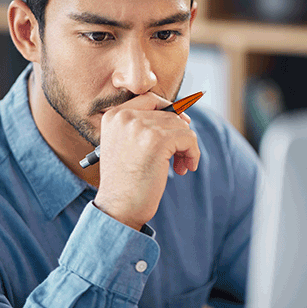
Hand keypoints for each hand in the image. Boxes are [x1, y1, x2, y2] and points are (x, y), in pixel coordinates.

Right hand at [93, 92, 199, 229]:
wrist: (118, 208)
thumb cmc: (124, 183)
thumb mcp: (125, 145)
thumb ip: (143, 126)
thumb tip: (181, 115)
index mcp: (114, 116)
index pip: (150, 99)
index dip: (169, 111)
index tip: (180, 127)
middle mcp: (125, 117)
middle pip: (170, 114)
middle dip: (179, 137)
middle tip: (178, 159)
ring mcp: (141, 127)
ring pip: (181, 127)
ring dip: (186, 147)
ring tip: (179, 167)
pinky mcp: (157, 140)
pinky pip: (189, 138)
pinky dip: (192, 153)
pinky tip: (185, 169)